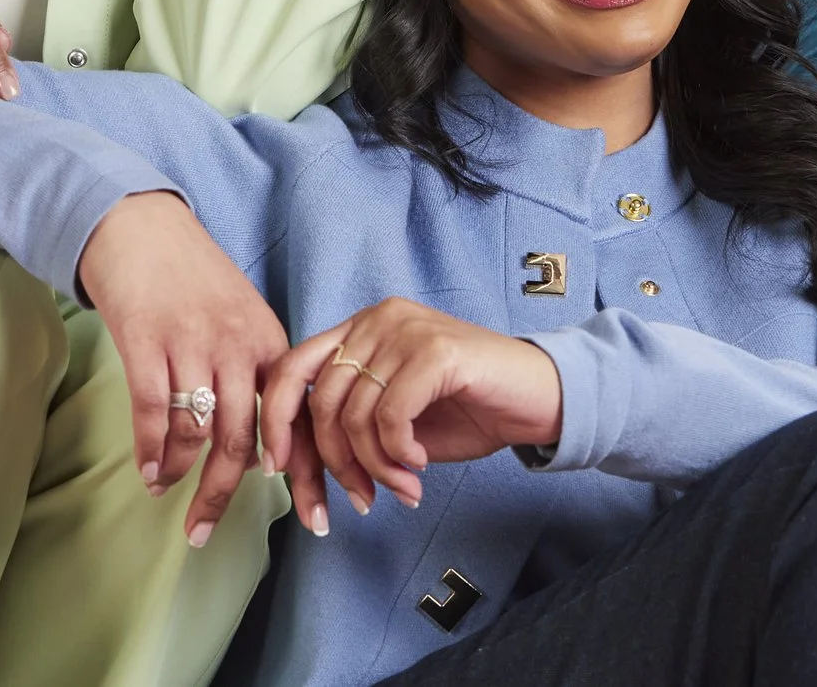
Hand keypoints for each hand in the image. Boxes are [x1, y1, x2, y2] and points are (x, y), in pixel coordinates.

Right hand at [77, 193, 323, 543]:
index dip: (310, 476)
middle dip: (225, 494)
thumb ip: (256, 376)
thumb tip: (258, 451)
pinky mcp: (147, 341)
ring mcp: (192, 343)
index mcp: (271, 344)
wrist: (141, 226)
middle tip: (204, 533)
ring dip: (183, 474)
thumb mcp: (243, 318)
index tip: (315, 521)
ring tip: (170, 495)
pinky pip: (155, 412)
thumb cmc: (192, 278)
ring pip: (200, 432)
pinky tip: (149, 473)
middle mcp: (238, 346)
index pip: (298, 422)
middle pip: (244, 440)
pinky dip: (152, 451)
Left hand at [260, 298, 562, 517]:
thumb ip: (352, 422)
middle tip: (365, 497)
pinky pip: (389, 416)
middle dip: (336, 463)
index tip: (277, 469)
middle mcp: (377, 319)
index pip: (291, 368)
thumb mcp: (396, 416)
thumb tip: (300, 459)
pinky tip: (420, 463)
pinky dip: (399, 453)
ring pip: (353, 415)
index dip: (275, 421)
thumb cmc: (470, 409)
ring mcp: (406, 330)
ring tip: (403, 485)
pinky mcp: (435, 351)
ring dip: (375, 467)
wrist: (541, 399)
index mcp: (361, 328)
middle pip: (319, 400)